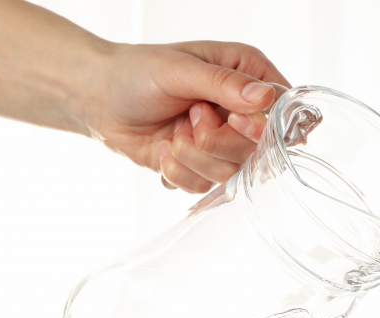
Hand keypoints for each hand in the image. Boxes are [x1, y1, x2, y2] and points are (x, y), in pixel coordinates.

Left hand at [87, 41, 289, 192]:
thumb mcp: (180, 70)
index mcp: (246, 74)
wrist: (99, 99)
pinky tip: (163, 151)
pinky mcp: (204, 166)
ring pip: (232, 171)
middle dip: (216, 141)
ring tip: (171, 134)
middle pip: (258, 148)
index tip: (232, 120)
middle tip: (189, 118)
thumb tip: (263, 98)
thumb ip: (223, 84)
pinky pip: (205, 186)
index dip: (261, 125)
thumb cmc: (136, 72)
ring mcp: (224, 141)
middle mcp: (241, 110)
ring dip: (192, 157)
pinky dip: (178, 173)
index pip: (280, 109)